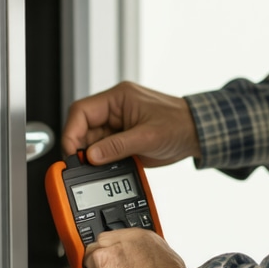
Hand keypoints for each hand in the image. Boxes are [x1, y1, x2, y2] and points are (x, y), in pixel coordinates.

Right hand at [62, 81, 200, 165]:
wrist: (197, 134)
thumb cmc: (179, 124)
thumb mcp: (148, 136)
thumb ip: (118, 146)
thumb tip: (91, 156)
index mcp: (118, 98)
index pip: (82, 110)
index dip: (71, 132)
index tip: (72, 152)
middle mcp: (115, 110)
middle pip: (84, 128)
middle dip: (82, 148)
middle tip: (83, 166)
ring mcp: (118, 125)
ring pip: (92, 141)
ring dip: (93, 156)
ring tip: (101, 169)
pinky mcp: (123, 139)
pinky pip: (105, 150)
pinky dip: (103, 162)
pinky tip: (110, 169)